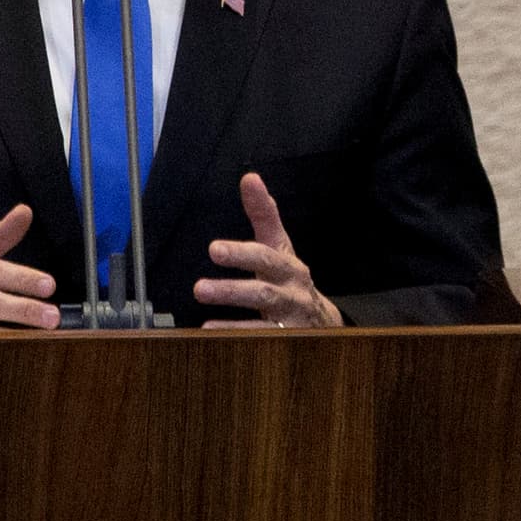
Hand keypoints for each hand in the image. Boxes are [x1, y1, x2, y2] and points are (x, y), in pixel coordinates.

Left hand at [196, 174, 343, 328]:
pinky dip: (237, 338)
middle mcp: (291, 292)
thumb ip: (263, 214)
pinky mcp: (285, 340)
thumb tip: (250, 179)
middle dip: (233, 290)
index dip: (241, 253)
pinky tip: (211, 335)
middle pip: (264, 292)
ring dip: (232, 320)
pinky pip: (261, 341)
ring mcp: (290, 320)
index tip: (214, 250)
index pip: (265, 256)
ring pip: (263, 320)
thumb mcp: (279, 244)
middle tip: (199, 289)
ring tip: (205, 320)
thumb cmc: (289, 276)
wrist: (320, 318)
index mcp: (288, 265)